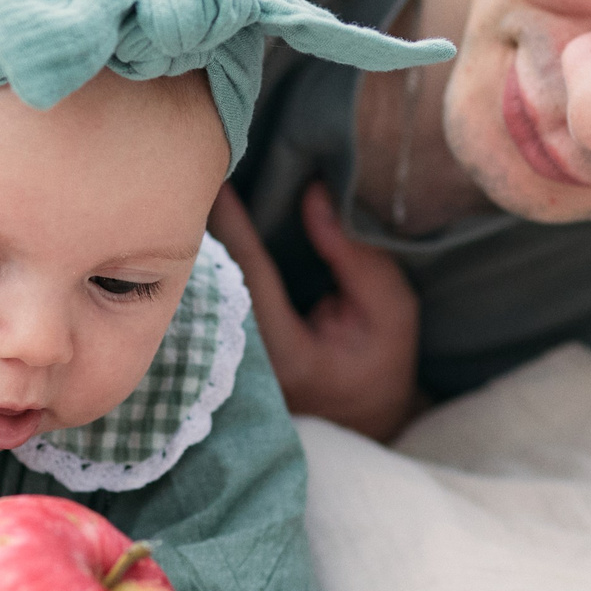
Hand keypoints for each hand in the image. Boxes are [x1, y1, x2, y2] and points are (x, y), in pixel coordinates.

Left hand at [209, 181, 422, 442]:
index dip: (233, 224)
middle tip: (199, 173)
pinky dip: (216, 260)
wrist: (368, 418)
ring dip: (208, 242)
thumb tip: (314, 193)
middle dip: (209, 227)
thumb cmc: (382, 363)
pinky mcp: (227, 351)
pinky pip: (216, 295)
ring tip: (203, 189)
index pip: (250, 274)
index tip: (217, 182)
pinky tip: (213, 226)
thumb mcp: (391, 308)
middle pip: (216, 281)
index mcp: (286, 355)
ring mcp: (229, 362)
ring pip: (211, 290)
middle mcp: (245, 363)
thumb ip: (354, 255)